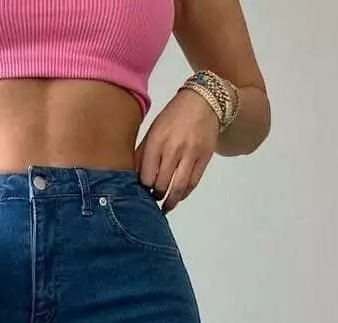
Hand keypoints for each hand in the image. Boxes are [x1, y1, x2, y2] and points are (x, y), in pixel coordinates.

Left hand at [135, 88, 218, 213]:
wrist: (203, 101)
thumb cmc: (174, 117)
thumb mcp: (153, 129)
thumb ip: (143, 153)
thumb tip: (133, 177)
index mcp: (156, 141)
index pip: (146, 175)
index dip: (142, 188)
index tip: (141, 193)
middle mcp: (173, 149)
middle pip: (161, 184)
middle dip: (155, 196)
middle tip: (152, 200)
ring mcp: (190, 154)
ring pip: (178, 188)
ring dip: (170, 202)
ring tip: (165, 208)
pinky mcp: (204, 158)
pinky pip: (193, 183)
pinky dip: (184, 194)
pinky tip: (178, 197)